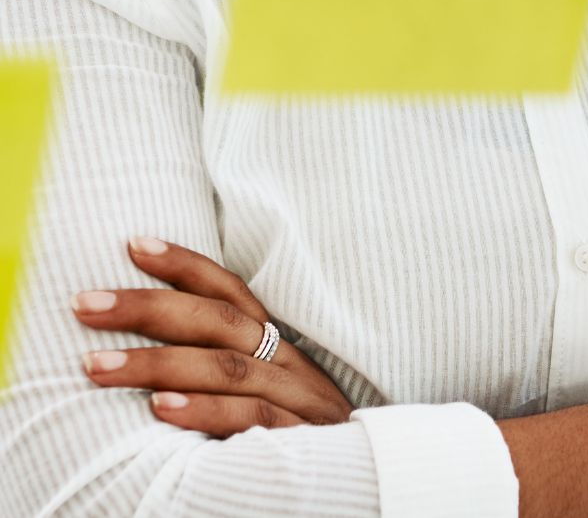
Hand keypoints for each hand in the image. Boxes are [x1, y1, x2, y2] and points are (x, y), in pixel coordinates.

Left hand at [71, 237, 354, 435]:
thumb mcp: (265, 397)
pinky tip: (160, 407)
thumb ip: (224, 372)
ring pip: (226, 367)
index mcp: (277, 349)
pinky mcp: (299, 442)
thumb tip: (152, 352)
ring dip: (156, 363)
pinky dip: (204, 410)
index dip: (186, 265)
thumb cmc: (296, 442)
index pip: (231, 293)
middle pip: (218, 321)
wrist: (359, 486)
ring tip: (97, 365)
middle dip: (148, 308)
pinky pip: (251, 418)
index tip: (133, 244)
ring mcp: (297, 401)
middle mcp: (287, 364)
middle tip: (85, 303)